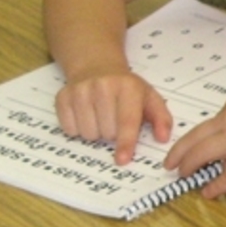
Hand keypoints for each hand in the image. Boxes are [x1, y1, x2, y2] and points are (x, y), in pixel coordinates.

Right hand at [54, 70, 172, 164]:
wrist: (96, 66)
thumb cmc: (126, 88)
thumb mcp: (149, 97)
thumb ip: (161, 118)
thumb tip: (163, 138)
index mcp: (128, 87)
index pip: (126, 120)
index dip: (125, 142)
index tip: (122, 160)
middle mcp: (102, 86)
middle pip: (107, 132)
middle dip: (113, 134)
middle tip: (114, 119)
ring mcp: (80, 91)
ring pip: (88, 133)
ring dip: (96, 132)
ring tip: (100, 116)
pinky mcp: (62, 97)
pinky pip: (69, 129)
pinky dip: (78, 128)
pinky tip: (85, 114)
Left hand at [164, 94, 225, 197]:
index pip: (204, 125)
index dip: (189, 141)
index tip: (181, 149)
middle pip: (194, 140)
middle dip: (179, 156)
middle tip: (171, 166)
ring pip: (202, 157)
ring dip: (190, 169)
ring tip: (184, 178)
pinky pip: (223, 178)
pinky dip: (213, 186)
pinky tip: (208, 192)